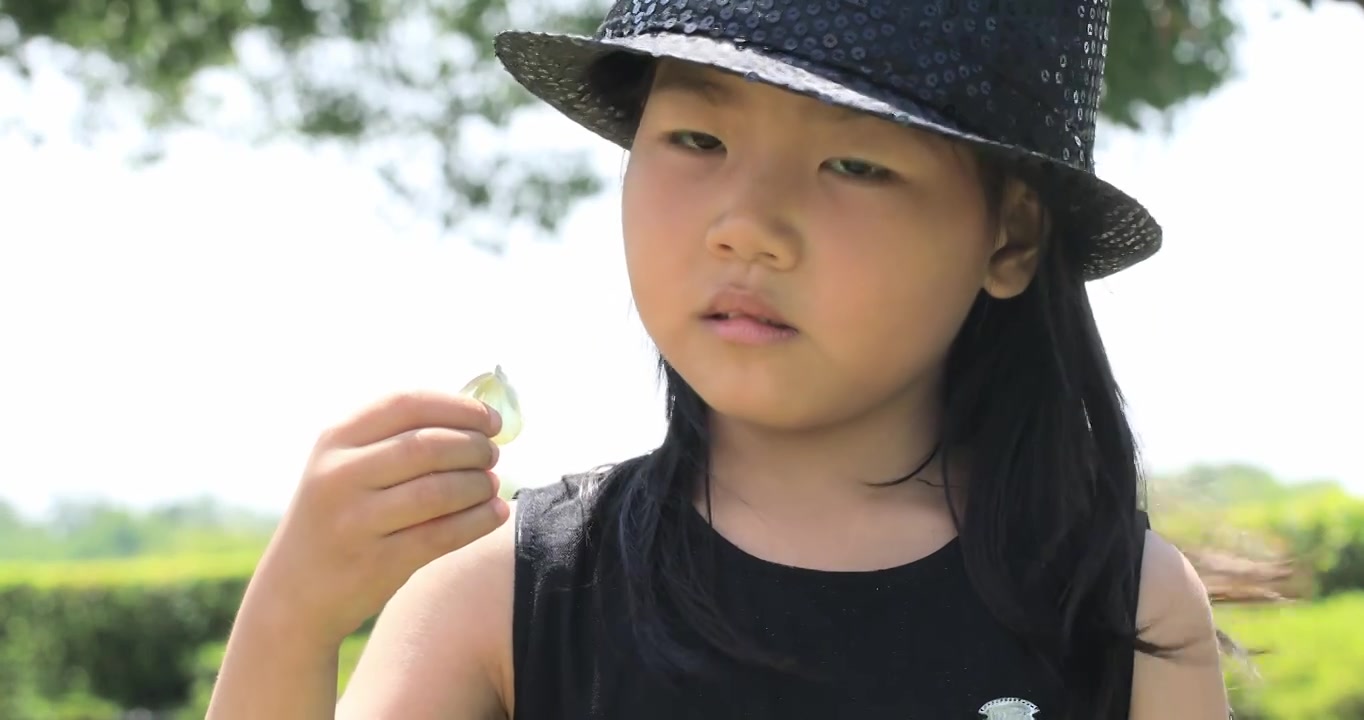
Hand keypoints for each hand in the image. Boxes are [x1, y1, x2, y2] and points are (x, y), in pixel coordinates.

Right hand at [246, 390, 509, 647]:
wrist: (293, 594)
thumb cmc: (341, 517)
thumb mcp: (347, 468)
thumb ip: (398, 438)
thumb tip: (478, 416)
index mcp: (335, 439)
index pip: (406, 404)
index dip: (458, 407)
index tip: (492, 420)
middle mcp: (339, 475)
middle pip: (426, 446)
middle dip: (473, 447)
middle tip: (493, 454)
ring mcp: (354, 520)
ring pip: (438, 491)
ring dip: (479, 484)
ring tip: (492, 484)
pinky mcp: (375, 563)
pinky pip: (441, 535)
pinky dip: (478, 521)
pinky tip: (496, 513)